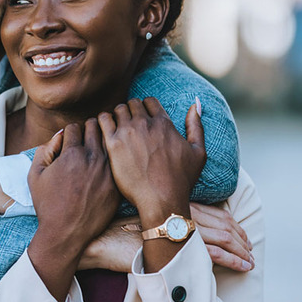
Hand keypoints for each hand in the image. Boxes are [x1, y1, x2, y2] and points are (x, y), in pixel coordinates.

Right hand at [27, 119, 121, 301]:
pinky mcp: (117, 185)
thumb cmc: (47, 204)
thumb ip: (46, 149)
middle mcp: (92, 159)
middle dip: (88, 130)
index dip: (69, 132)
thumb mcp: (35, 175)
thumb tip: (60, 135)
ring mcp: (108, 172)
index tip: (69, 140)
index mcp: (71, 154)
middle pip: (95, 128)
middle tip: (85, 139)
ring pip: (110, 142)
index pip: (74, 127)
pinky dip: (112, 161)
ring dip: (103, 142)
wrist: (66, 233)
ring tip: (96, 150)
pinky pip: (118, 163)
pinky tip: (104, 168)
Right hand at [79, 207, 253, 272]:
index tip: (241, 234)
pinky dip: (232, 260)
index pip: (213, 211)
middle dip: (240, 237)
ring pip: (222, 237)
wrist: (101, 240)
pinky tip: (242, 267)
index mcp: (173, 203)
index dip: (231, 222)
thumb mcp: (144, 221)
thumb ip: (163, 221)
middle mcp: (180, 212)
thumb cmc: (116, 232)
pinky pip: (213, 254)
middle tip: (250, 249)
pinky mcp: (177, 247)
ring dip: (240, 250)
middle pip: (221, 222)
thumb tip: (182, 232)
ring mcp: (179, 229)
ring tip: (250, 261)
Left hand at [98, 97, 205, 221]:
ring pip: (118, 109)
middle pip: (133, 103)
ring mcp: (128, 132)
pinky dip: (103, 122)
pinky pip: (102, 120)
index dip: (146, 108)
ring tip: (118, 129)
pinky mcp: (113, 144)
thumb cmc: (181, 180)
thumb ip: (196, 125)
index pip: (149, 101)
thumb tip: (196, 103)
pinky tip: (105, 133)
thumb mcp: (198, 152)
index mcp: (164, 123)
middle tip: (130, 125)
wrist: (161, 200)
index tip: (143, 119)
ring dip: (118, 116)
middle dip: (131, 111)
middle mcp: (145, 124)